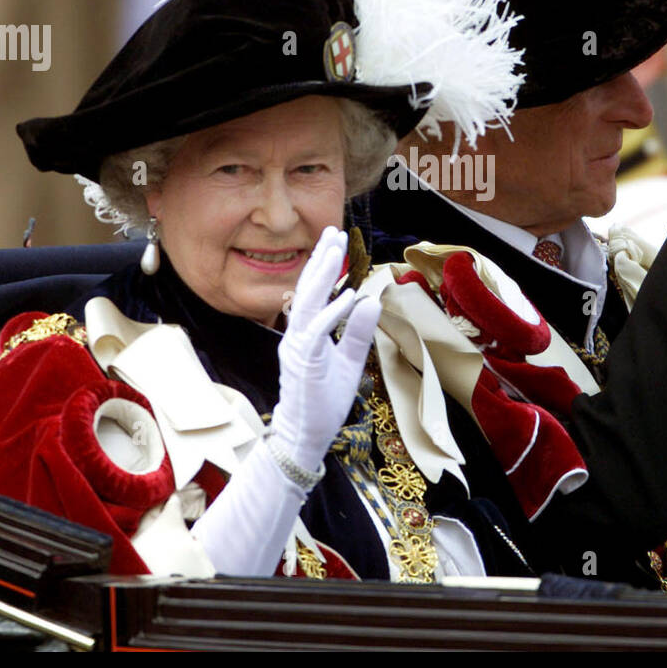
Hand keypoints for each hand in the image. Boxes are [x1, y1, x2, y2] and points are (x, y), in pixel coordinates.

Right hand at [270, 226, 380, 474]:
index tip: (334, 241)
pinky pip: (318, 332)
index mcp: (305, 333)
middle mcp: (297, 335)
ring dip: (323, 275)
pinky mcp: (304, 363)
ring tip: (336, 251)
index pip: (313, 292)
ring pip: (308, 303)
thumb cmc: (324, 401)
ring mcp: (297, 348)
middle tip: (334, 232)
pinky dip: (333, 313)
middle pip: (308, 289)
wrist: (305, 435)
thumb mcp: (349, 361)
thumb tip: (370, 301)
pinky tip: (348, 296)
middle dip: (322, 259)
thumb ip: (357, 333)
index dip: (323, 266)